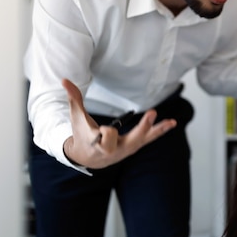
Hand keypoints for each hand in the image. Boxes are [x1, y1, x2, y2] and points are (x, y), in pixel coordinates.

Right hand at [61, 78, 176, 168]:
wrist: (86, 156)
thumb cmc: (81, 134)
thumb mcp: (76, 117)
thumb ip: (73, 98)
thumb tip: (64, 80)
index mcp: (99, 145)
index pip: (107, 136)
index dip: (106, 132)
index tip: (102, 130)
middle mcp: (115, 150)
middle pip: (131, 140)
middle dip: (143, 127)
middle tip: (153, 112)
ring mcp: (127, 149)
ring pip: (144, 139)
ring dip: (158, 129)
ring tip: (172, 121)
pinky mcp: (134, 146)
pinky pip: (149, 138)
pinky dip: (159, 131)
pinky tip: (171, 123)